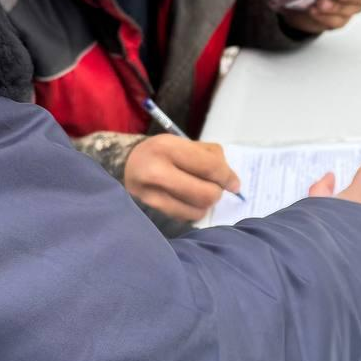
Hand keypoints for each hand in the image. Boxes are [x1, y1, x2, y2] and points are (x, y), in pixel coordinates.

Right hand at [125, 135, 242, 222]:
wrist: (126, 165)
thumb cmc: (160, 152)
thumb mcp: (181, 143)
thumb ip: (210, 157)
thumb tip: (232, 181)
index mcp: (167, 148)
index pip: (209, 167)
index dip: (227, 177)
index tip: (235, 184)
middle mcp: (156, 172)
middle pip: (205, 194)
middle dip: (216, 193)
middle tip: (214, 188)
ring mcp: (151, 196)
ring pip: (197, 211)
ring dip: (205, 204)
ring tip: (199, 193)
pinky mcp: (150, 213)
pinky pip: (185, 218)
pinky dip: (193, 211)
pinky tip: (187, 200)